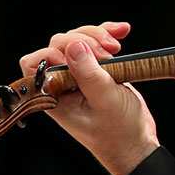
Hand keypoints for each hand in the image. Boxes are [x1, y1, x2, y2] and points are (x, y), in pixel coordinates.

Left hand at [19, 22, 158, 174]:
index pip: (36, 62)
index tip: (82, 55)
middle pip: (59, 44)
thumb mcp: (104, 102)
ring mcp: (79, 75)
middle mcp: (62, 83)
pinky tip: (122, 31)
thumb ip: (88, 74)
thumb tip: (74, 45)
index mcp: (53, 95)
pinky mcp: (96, 70)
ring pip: (78, 40)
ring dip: (98, 36)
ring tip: (117, 47)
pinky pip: (96, 44)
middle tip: (107, 53)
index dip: (55, 52)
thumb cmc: (118, 133)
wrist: (137, 143)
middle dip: (84, 41)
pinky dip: (109, 34)